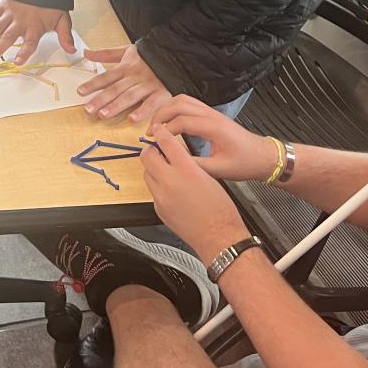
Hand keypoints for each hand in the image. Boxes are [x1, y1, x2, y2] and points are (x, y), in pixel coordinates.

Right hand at [0, 0, 73, 64]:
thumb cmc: (50, 2)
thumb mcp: (62, 19)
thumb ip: (65, 36)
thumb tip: (72, 49)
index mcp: (35, 26)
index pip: (30, 42)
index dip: (24, 52)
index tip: (17, 62)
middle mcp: (21, 21)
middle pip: (8, 37)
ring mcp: (10, 14)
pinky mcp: (3, 7)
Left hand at [78, 44, 169, 123]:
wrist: (176, 55)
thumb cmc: (149, 56)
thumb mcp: (126, 51)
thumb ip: (105, 54)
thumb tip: (85, 52)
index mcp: (126, 67)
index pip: (106, 76)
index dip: (93, 84)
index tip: (80, 92)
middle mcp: (135, 76)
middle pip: (115, 88)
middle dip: (101, 99)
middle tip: (88, 110)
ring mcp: (148, 85)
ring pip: (130, 96)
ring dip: (116, 106)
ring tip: (103, 114)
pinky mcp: (162, 93)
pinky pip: (151, 103)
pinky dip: (142, 111)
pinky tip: (132, 119)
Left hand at [138, 126, 249, 259]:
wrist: (219, 237)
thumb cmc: (220, 210)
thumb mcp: (209, 177)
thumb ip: (190, 164)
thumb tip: (177, 154)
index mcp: (187, 170)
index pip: (166, 143)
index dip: (161, 133)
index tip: (158, 130)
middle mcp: (170, 182)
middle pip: (147, 157)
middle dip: (151, 151)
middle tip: (157, 150)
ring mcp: (161, 197)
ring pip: (147, 174)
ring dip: (154, 169)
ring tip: (166, 171)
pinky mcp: (158, 209)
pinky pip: (152, 192)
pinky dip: (158, 187)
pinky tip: (171, 190)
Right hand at [148, 95, 280, 181]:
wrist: (263, 156)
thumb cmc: (245, 163)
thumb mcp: (220, 169)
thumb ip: (196, 165)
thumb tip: (174, 162)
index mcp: (214, 128)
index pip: (182, 121)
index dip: (165, 130)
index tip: (153, 140)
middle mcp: (211, 115)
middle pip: (179, 104)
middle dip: (161, 115)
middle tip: (150, 131)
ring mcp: (212, 112)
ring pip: (183, 100)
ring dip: (167, 109)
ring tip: (157, 125)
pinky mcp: (212, 114)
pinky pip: (189, 103)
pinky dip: (175, 108)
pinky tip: (170, 121)